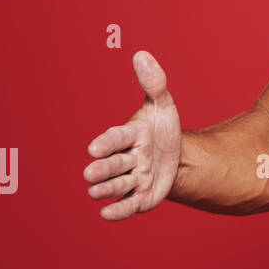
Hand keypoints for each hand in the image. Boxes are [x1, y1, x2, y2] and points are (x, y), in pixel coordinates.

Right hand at [83, 50, 181, 219]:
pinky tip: (107, 214)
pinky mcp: (139, 198)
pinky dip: (118, 210)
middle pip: (113, 165)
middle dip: (103, 168)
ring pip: (117, 186)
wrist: (177, 158)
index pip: (116, 139)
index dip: (107, 143)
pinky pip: (128, 205)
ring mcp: (131, 179)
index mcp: (128, 136)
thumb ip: (153, 83)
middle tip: (91, 172)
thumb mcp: (163, 106)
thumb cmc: (162, 130)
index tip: (96, 147)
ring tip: (95, 190)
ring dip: (106, 188)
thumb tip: (141, 54)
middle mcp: (126, 159)